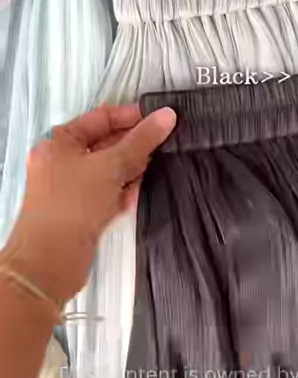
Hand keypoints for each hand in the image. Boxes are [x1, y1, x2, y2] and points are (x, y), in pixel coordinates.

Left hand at [1, 104, 175, 307]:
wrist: (50, 262)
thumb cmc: (74, 203)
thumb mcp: (111, 165)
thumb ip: (142, 140)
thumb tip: (169, 115)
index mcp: (60, 141)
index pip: (102, 117)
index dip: (131, 116)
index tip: (161, 120)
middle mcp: (63, 161)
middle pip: (107, 143)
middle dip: (135, 146)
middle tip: (166, 145)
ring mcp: (72, 188)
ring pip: (110, 169)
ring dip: (132, 169)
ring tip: (156, 169)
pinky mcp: (82, 211)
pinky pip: (108, 192)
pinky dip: (123, 192)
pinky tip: (138, 195)